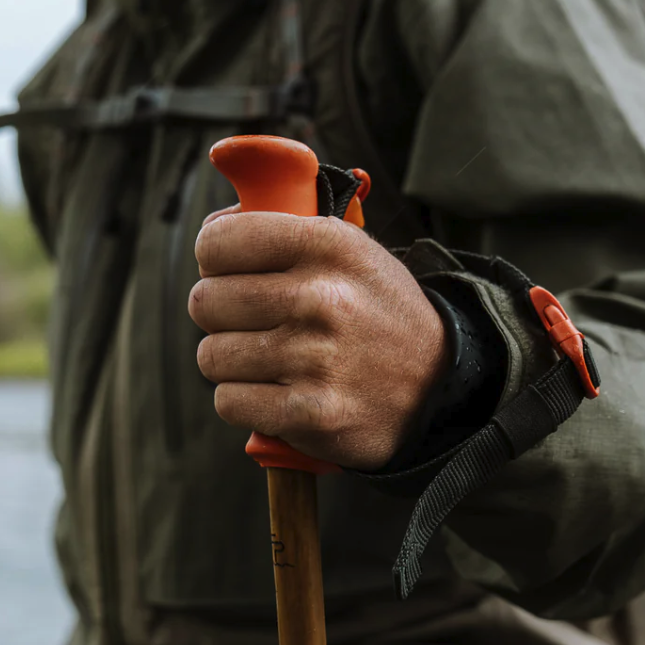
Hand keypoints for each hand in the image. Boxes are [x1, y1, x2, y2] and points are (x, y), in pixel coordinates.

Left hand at [190, 210, 446, 470]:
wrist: (438, 383)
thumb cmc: (376, 312)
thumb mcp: (350, 250)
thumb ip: (284, 231)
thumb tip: (210, 235)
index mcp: (328, 244)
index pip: (217, 242)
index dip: (213, 260)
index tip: (229, 272)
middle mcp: (322, 297)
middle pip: (205, 302)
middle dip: (219, 315)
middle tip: (251, 323)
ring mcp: (316, 358)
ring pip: (211, 356)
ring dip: (231, 363)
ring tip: (269, 361)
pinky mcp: (311, 413)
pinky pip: (228, 402)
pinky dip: (244, 402)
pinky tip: (274, 393)